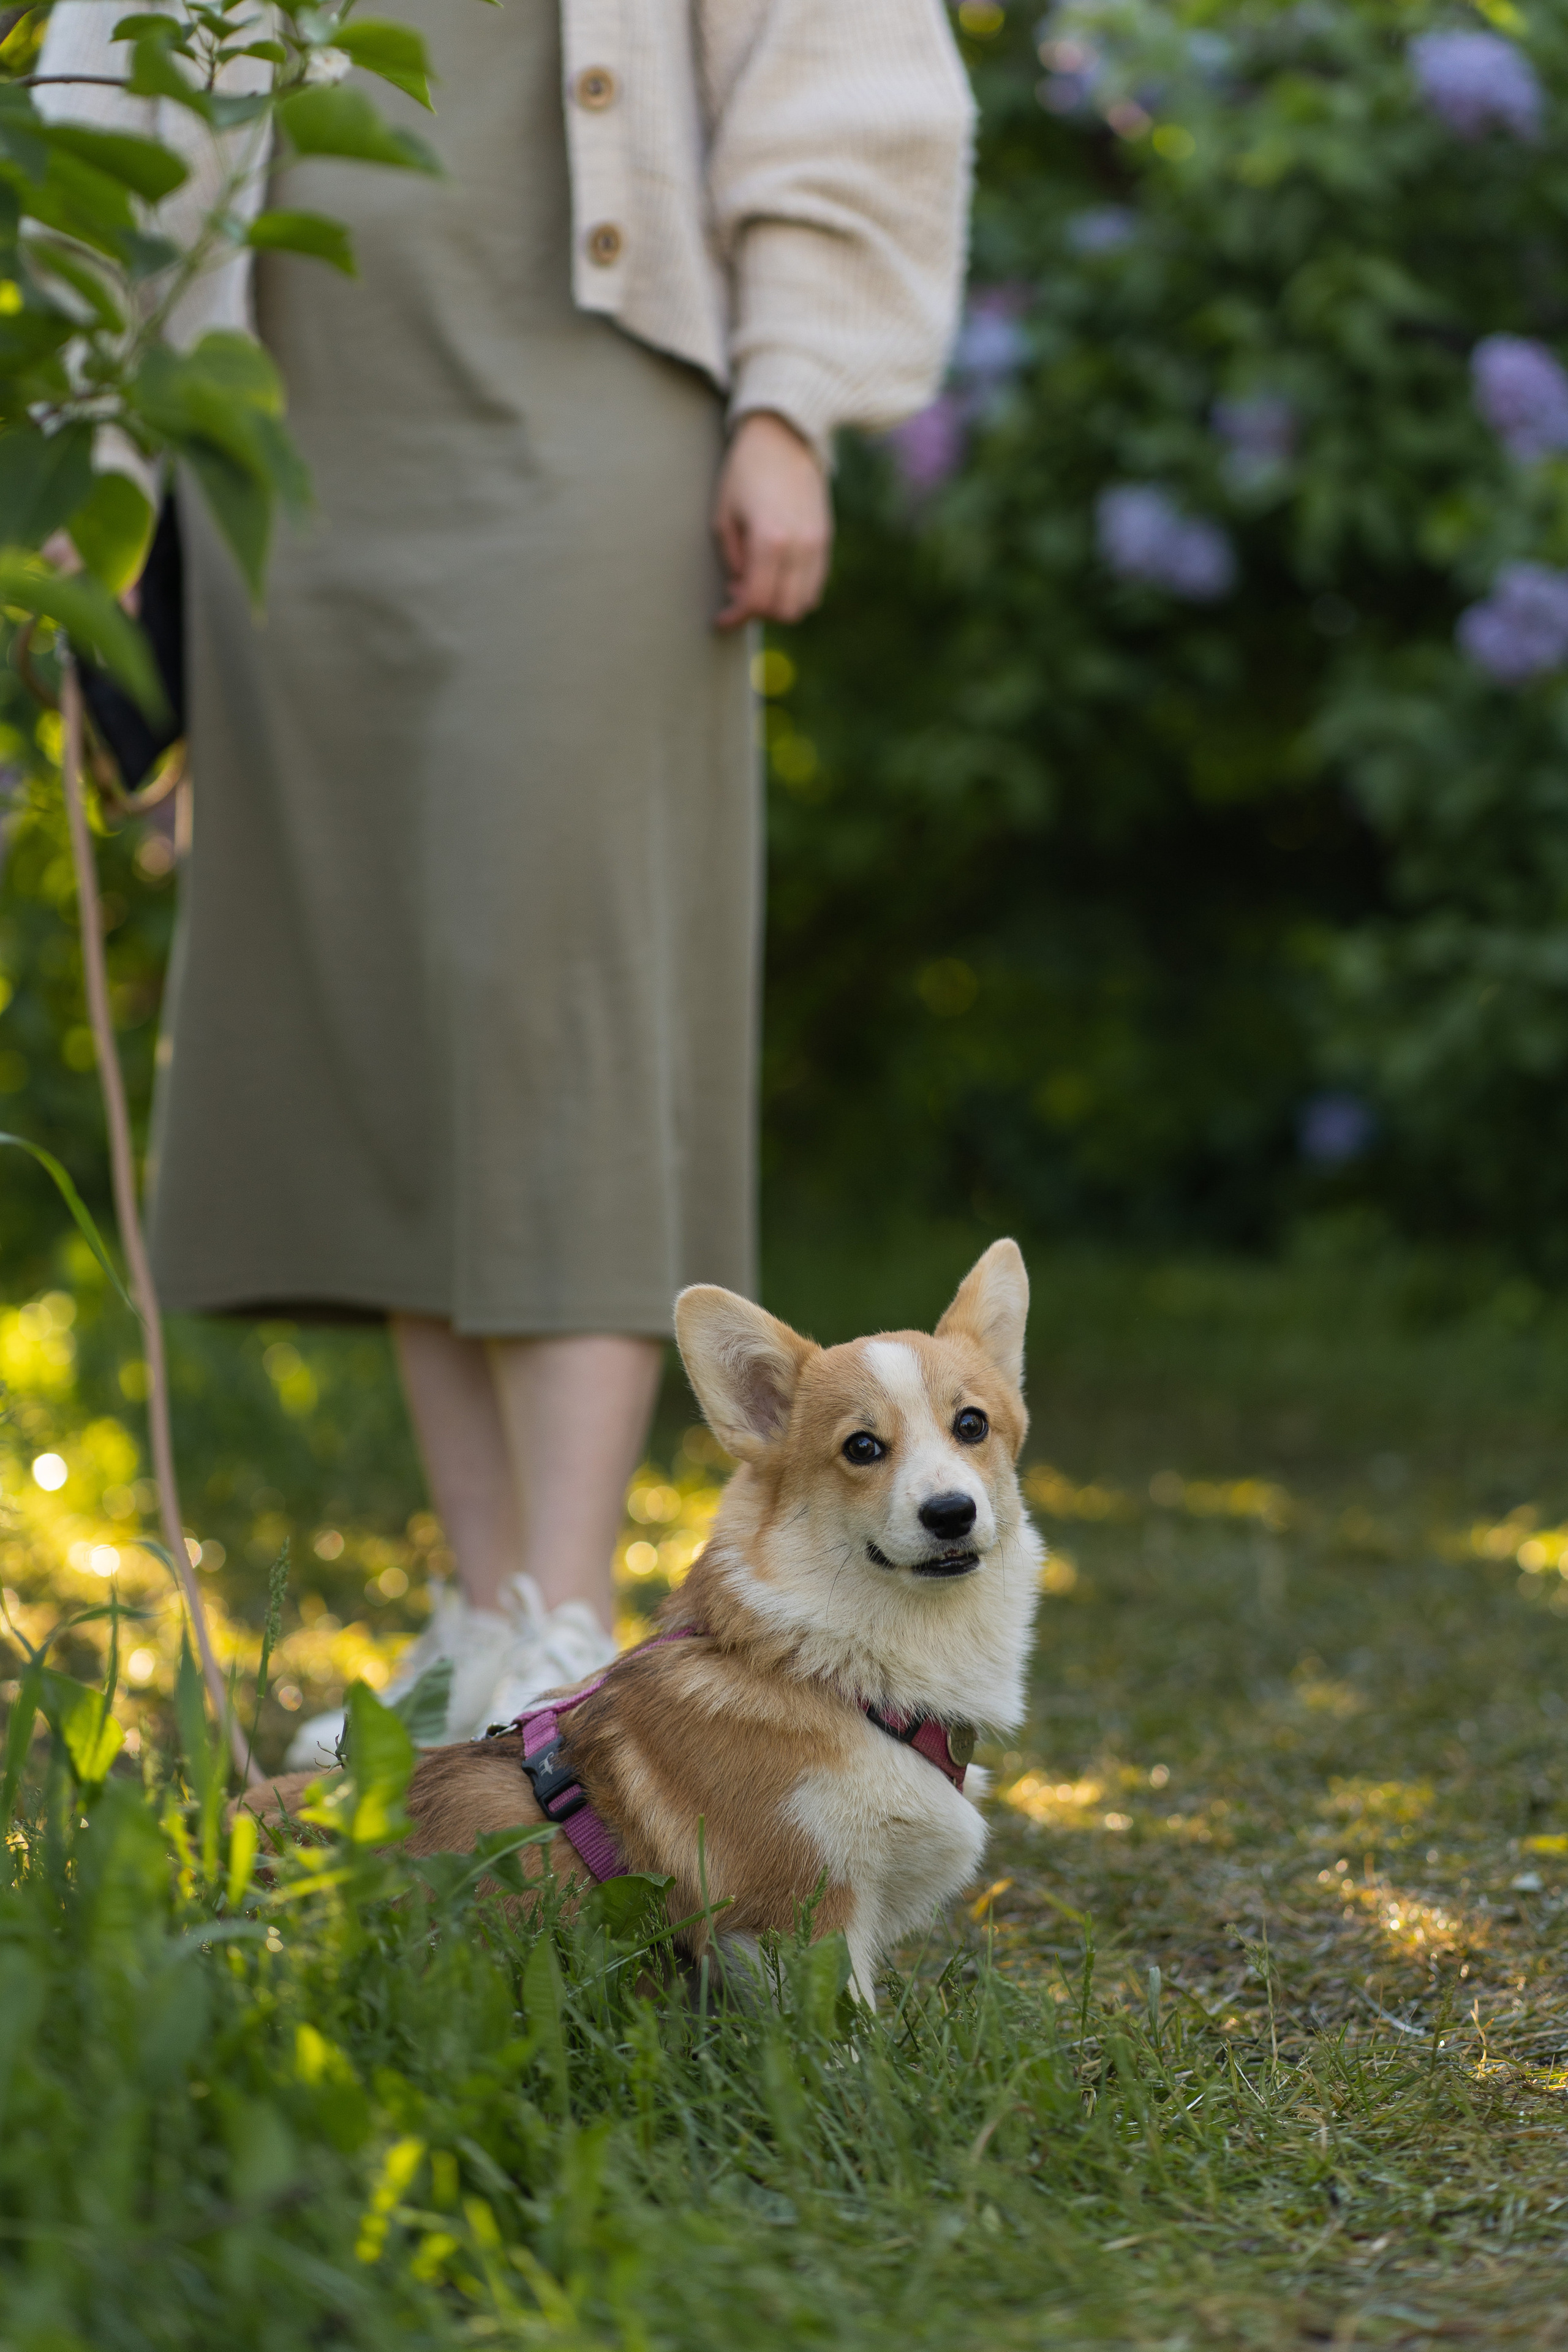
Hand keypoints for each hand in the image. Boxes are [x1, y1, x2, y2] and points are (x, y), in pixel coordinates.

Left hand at [712, 411, 832, 629]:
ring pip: (805, 602)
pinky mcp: (826, 539)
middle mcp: (800, 546)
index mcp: (770, 540)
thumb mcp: (724, 515)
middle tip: (738, 595)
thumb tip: (741, 589)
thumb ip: (733, 560)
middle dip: (759, 612)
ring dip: (779, 604)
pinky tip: (777, 573)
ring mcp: (818, 543)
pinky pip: (816, 583)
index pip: (758, 600)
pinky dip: (795, 590)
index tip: (722, 620)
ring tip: (758, 583)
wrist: (784, 436)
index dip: (737, 617)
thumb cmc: (745, 471)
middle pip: (785, 609)